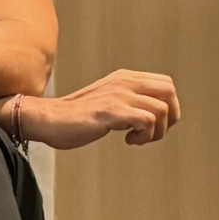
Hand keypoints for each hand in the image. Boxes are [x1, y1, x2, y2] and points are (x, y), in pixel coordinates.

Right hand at [24, 70, 181, 147]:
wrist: (49, 119)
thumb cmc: (75, 117)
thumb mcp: (106, 101)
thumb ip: (126, 101)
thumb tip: (151, 116)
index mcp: (124, 78)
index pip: (165, 85)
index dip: (168, 107)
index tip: (152, 125)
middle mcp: (124, 82)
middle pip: (169, 92)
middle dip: (169, 118)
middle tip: (151, 133)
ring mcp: (119, 96)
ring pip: (161, 110)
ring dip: (155, 132)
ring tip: (136, 139)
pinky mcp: (112, 111)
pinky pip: (147, 121)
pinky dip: (144, 136)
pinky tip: (128, 141)